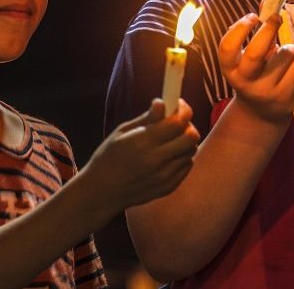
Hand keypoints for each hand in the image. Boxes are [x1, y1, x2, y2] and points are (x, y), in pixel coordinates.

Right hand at [85, 98, 199, 209]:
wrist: (101, 192)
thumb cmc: (108, 157)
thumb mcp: (122, 132)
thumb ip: (147, 118)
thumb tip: (163, 102)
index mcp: (142, 142)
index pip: (178, 122)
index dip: (183, 110)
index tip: (179, 105)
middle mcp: (156, 160)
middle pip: (191, 136)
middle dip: (188, 125)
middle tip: (177, 123)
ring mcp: (164, 176)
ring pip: (191, 150)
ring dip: (185, 142)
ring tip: (169, 141)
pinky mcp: (169, 187)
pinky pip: (187, 165)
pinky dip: (182, 157)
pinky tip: (167, 156)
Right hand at [218, 13, 293, 123]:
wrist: (262, 114)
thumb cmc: (257, 75)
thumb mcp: (249, 56)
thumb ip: (256, 31)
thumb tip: (267, 0)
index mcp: (230, 69)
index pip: (227, 48)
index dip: (239, 28)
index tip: (253, 16)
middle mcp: (245, 82)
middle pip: (256, 52)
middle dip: (269, 29)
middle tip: (276, 17)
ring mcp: (265, 92)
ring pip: (286, 55)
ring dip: (292, 49)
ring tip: (290, 55)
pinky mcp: (285, 99)